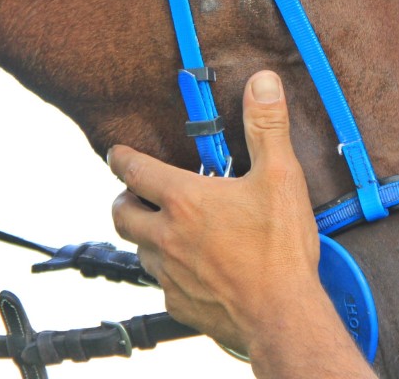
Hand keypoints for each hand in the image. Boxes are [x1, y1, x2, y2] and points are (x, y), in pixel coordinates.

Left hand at [109, 70, 323, 354]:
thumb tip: (263, 83)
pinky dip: (169, 273)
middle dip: (125, 198)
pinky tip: (191, 270)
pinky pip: (161, 284)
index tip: (116, 153)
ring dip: (147, 237)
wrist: (282, 315)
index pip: (135, 170)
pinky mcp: (178, 303)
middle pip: (122, 213)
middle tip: (137, 193)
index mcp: (184, 200)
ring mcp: (169, 273)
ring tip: (167, 230)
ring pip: (140, 250)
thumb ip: (266, 127)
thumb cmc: (280, 249)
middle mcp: (166, 236)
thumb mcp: (280, 176)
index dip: (122, 158)